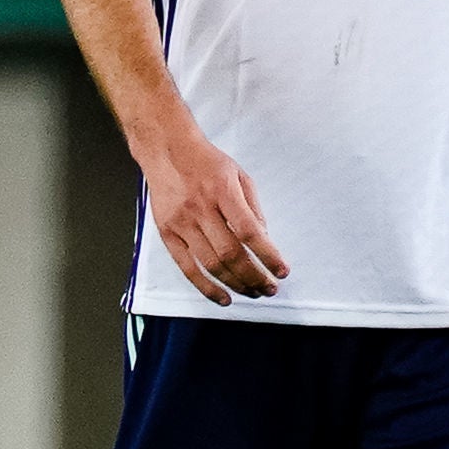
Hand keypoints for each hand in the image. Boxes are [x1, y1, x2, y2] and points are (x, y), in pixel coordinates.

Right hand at [146, 133, 288, 305]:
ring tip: (253, 293)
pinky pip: (187, 268)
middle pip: (231, 254)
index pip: (249, 231)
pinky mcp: (167, 233)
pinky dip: (206, 287)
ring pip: (211, 264)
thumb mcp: (239, 175)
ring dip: (236, 284)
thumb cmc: (206, 162)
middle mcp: (201, 208)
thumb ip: (253, 208)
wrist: (166, 150)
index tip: (282, 270)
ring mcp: (182, 223)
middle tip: (270, 288)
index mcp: (222, 191)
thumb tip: (265, 241)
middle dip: (255, 277)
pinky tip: (223, 297)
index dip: (268, 255)